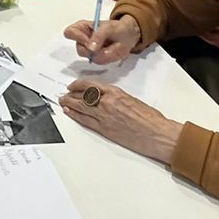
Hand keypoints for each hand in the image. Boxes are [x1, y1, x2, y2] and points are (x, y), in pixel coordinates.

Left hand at [59, 81, 182, 163]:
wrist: (155, 133)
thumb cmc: (150, 118)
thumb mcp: (133, 100)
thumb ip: (117, 98)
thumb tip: (107, 99)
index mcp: (116, 93)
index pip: (91, 85)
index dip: (79, 85)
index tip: (73, 85)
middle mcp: (107, 103)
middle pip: (83, 96)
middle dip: (71, 95)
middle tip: (64, 94)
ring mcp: (104, 117)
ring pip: (81, 107)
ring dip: (70, 104)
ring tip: (63, 102)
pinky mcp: (104, 129)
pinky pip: (86, 121)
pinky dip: (75, 116)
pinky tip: (69, 113)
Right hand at [62, 15, 138, 64]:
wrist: (129, 35)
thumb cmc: (118, 27)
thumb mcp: (109, 27)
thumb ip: (98, 36)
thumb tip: (90, 48)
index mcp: (82, 27)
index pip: (70, 33)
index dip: (77, 37)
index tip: (88, 40)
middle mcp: (83, 40)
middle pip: (80, 49)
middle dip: (93, 50)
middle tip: (104, 45)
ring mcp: (90, 51)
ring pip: (91, 57)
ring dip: (103, 53)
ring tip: (112, 45)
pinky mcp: (98, 58)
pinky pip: (101, 61)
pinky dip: (109, 57)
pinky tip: (113, 50)